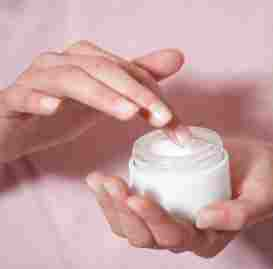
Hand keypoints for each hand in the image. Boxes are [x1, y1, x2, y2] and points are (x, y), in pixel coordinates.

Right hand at [0, 41, 183, 161]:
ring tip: (127, 112)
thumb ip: (138, 80)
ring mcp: (36, 79)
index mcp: (86, 61)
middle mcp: (62, 62)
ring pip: (70, 79)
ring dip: (100, 94)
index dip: (154, 96)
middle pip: (104, 70)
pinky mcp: (12, 100)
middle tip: (163, 119)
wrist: (16, 128)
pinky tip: (53, 107)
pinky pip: (22, 95)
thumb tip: (177, 57)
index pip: (128, 72)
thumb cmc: (63, 111)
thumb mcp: (107, 98)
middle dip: (137, 94)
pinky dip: (37, 98)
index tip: (174, 125)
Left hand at [86, 138, 272, 256]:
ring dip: (110, 206)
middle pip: (144, 236)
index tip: (137, 196)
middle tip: (111, 184)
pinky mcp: (156, 202)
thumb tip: (203, 218)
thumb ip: (240, 213)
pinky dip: (110, 198)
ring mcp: (165, 220)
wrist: (249, 165)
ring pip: (129, 226)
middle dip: (124, 212)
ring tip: (98, 181)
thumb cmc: (257, 181)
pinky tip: (98, 181)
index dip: (153, 220)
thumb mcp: (261, 197)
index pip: (173, 237)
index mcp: (204, 238)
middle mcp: (180, 235)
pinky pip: (127, 210)